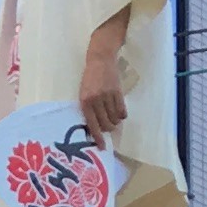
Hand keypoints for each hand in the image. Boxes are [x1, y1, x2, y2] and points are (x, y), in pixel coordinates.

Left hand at [78, 22, 130, 139]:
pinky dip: (122, 115)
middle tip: (108, 126)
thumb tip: (95, 128)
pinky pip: (122, 110)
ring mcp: (108, 96)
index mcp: (85, 102)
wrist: (100, 59)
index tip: (102, 147)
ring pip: (115, 119)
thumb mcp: (84, 93)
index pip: (92, 124)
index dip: (98, 137)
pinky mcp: (117, 92)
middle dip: (108, 129)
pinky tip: (120, 113)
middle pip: (106, 124)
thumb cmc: (90, 79)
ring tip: (113, 117)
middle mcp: (96, 100)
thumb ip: (88, 109)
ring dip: (115, 122)